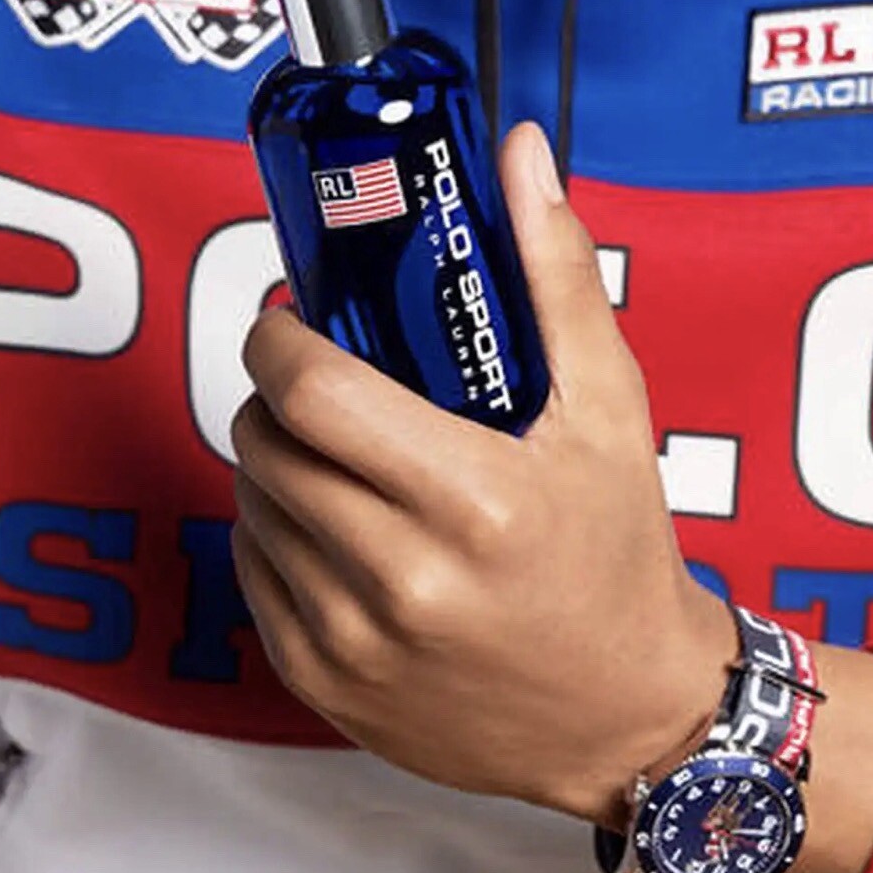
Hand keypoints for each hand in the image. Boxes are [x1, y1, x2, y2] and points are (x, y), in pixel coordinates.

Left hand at [230, 122, 736, 826]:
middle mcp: (400, 582)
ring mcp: (351, 644)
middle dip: (273, 394)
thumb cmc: (617, 552)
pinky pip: (251, 575)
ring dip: (274, 460)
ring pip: (249, 506)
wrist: (622, 716)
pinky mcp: (322, 685)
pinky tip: (332, 524)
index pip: (311, 393)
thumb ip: (555, 274)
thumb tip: (517, 156)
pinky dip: (274, 532)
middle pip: (265, 444)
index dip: (277, 337)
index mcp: (471, 500)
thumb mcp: (610, 407)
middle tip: (317, 380)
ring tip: (333, 451)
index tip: (290, 319)